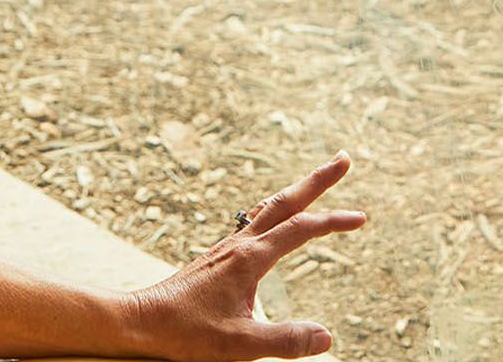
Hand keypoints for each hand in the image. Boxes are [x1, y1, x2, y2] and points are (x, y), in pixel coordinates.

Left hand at [125, 153, 364, 358]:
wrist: (141, 321)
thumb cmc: (186, 334)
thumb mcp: (240, 344)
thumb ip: (284, 340)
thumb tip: (327, 336)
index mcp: (249, 258)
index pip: (301, 229)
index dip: (333, 221)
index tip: (362, 217)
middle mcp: (240, 244)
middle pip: (286, 201)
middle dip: (318, 180)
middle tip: (344, 159)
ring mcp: (227, 248)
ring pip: (268, 208)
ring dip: (296, 192)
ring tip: (315, 182)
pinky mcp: (217, 257)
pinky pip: (253, 222)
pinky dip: (273, 211)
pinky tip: (271, 220)